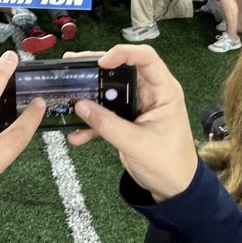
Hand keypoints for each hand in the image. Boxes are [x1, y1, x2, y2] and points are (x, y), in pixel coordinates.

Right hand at [66, 46, 198, 201]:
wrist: (173, 189)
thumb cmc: (169, 164)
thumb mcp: (137, 144)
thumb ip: (108, 124)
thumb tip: (80, 105)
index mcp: (163, 90)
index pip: (145, 58)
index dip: (123, 53)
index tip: (100, 62)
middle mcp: (150, 92)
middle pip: (122, 68)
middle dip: (97, 66)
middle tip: (73, 64)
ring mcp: (136, 105)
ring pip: (109, 89)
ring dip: (89, 92)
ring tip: (68, 88)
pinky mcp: (125, 119)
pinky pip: (104, 112)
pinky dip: (91, 121)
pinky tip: (76, 133)